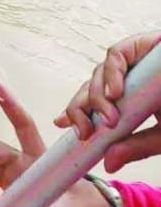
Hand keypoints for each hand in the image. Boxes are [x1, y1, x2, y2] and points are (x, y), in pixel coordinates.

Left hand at [55, 31, 160, 171]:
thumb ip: (138, 146)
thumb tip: (109, 163)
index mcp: (133, 98)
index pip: (96, 102)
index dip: (76, 110)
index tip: (62, 123)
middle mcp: (131, 78)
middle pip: (92, 87)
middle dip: (80, 107)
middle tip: (84, 130)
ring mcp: (136, 61)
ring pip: (99, 72)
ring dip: (97, 96)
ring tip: (108, 118)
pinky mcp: (143, 44)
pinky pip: (117, 53)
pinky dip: (112, 72)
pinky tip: (115, 93)